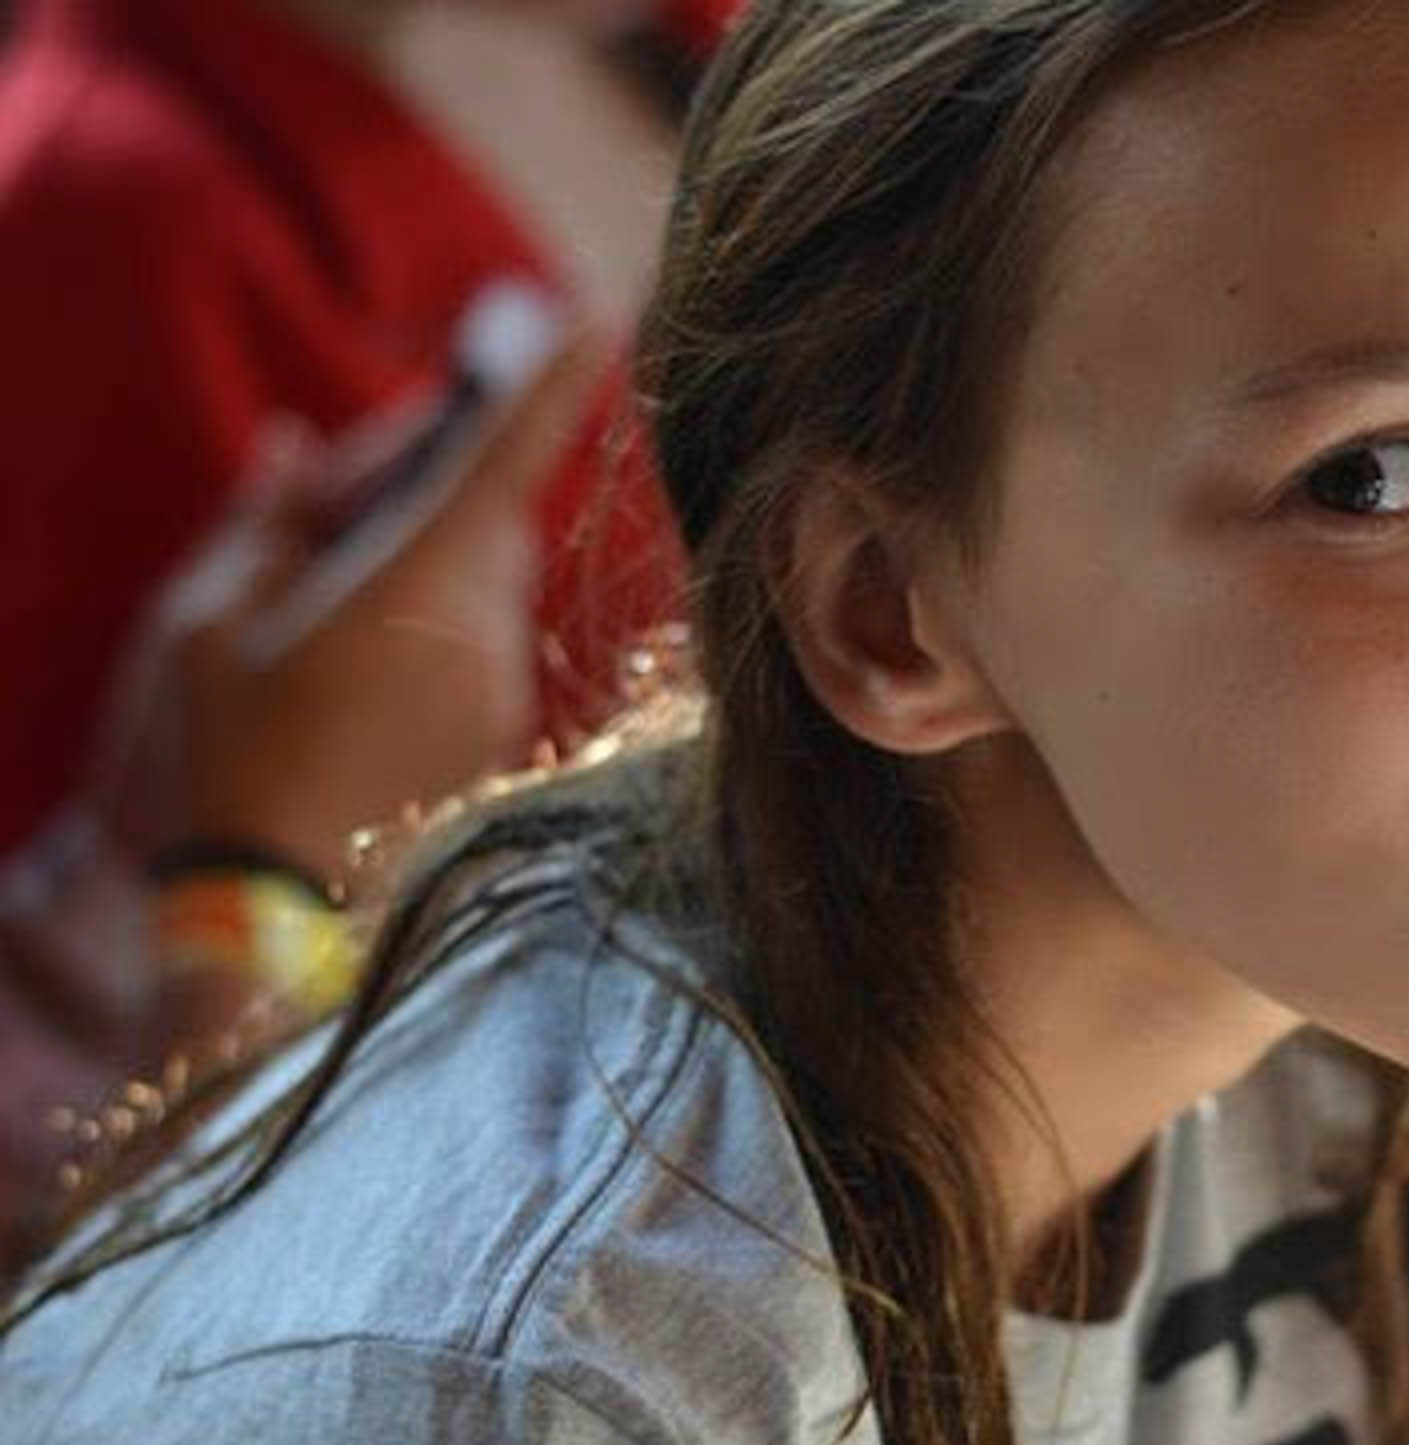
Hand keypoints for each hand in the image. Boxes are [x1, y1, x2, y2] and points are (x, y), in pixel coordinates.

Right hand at [88, 329, 607, 885]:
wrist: (277, 910)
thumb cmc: (230, 755)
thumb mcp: (210, 621)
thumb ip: (269, 521)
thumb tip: (298, 445)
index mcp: (420, 581)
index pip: (506, 457)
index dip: (551, 386)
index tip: (594, 321)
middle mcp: (486, 628)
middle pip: (490, 518)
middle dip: (439, 489)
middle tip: (350, 491)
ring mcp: (504, 689)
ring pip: (485, 585)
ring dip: (435, 567)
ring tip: (335, 609)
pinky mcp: (505, 738)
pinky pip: (483, 648)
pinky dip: (439, 631)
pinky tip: (363, 674)